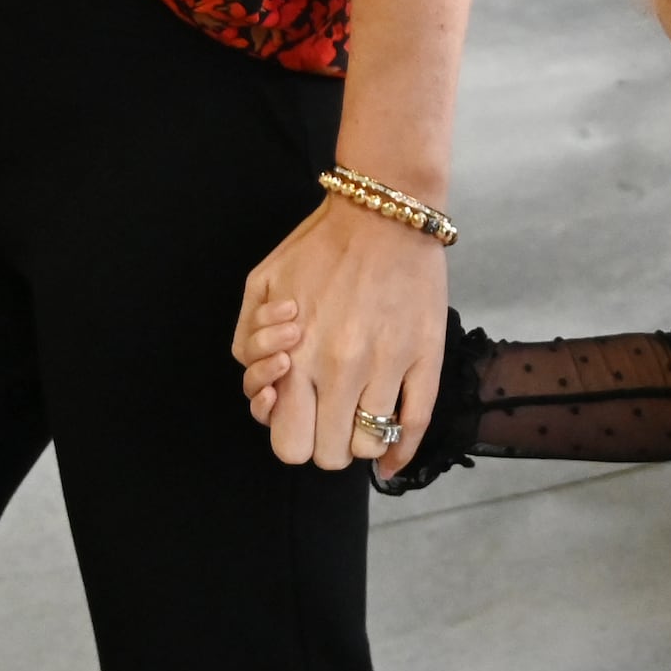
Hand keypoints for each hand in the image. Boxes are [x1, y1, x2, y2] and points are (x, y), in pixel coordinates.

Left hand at [230, 197, 445, 476]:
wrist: (382, 211)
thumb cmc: (318, 248)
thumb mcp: (259, 286)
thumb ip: (246, 344)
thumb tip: (269, 398)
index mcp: (296, 356)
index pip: (290, 445)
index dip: (295, 439)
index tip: (304, 419)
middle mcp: (340, 369)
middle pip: (330, 455)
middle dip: (326, 442)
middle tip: (332, 417)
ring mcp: (387, 365)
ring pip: (371, 444)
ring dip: (363, 438)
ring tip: (361, 414)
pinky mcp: (425, 357)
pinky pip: (416, 424)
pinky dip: (401, 452)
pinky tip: (391, 460)